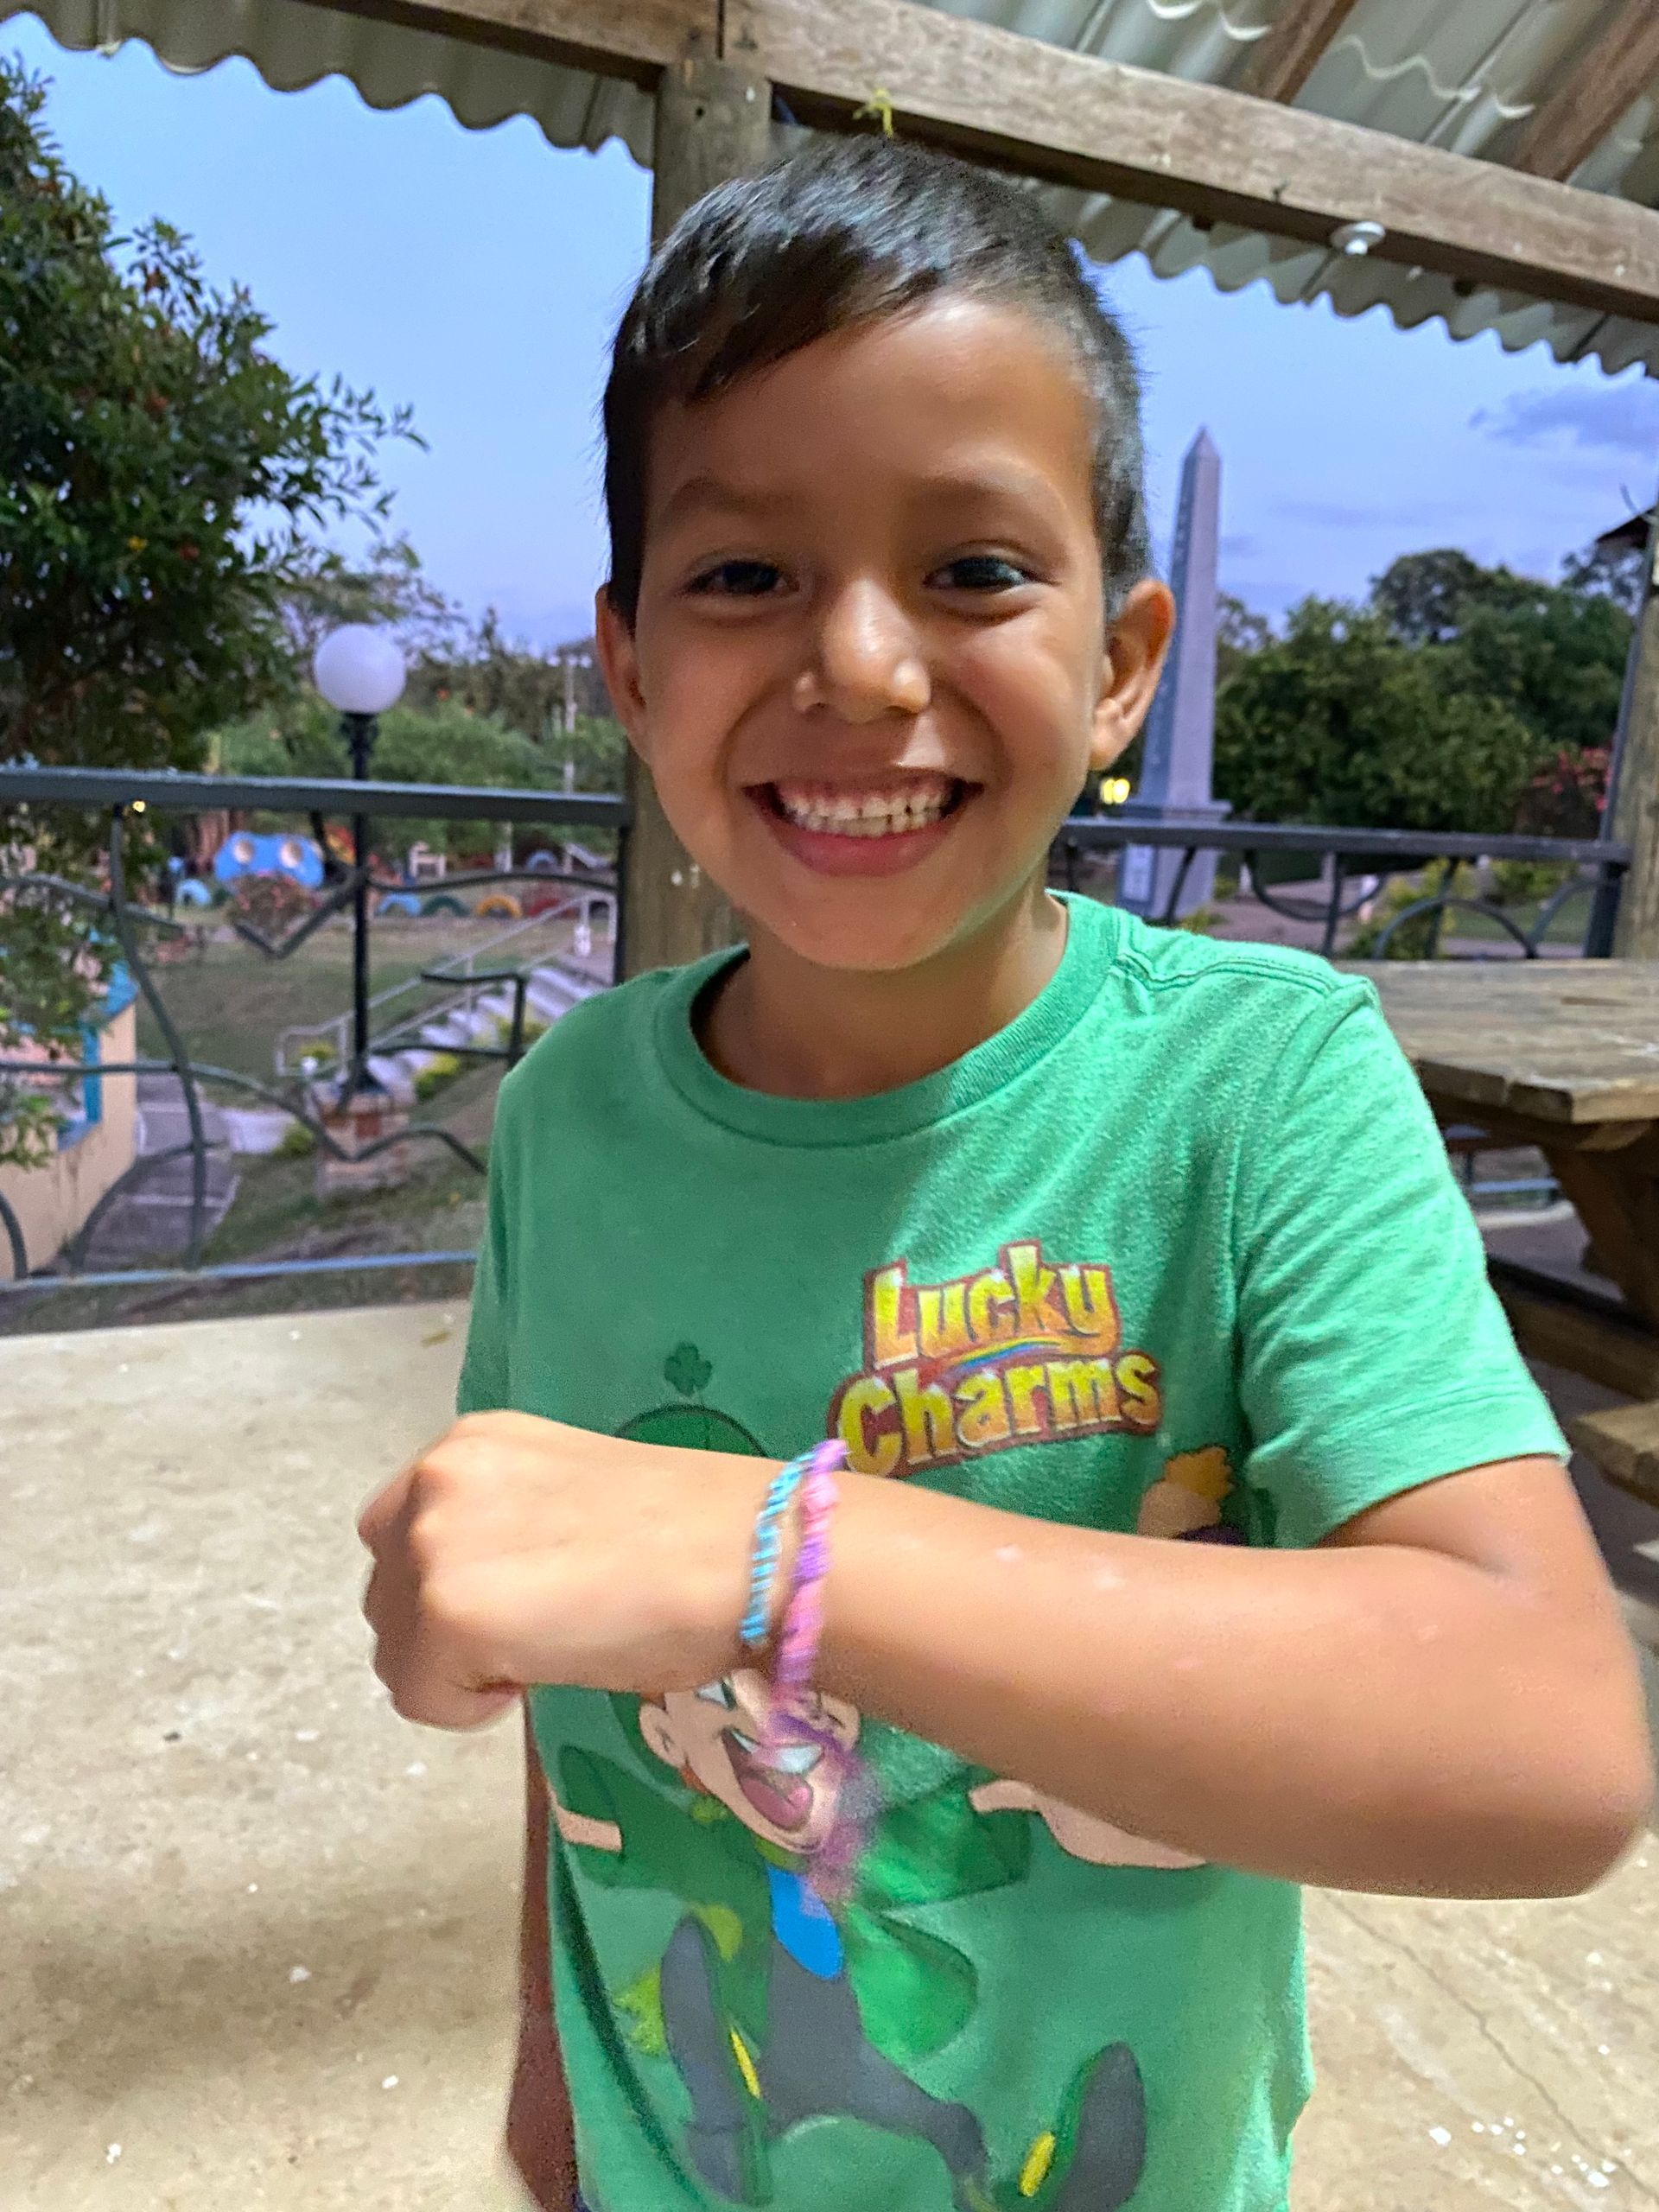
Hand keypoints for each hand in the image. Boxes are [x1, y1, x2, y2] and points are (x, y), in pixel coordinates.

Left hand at [357, 1411, 768, 1728]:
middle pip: (386, 1596)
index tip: (528, 1599)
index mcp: (470, 1441)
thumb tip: (485, 1593)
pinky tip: (540, 1678)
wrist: (747, 1555)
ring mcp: (432, 1545)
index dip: (453, 1583)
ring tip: (547, 1650)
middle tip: (539, 1635)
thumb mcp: (566, 1497)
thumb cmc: (691, 1534)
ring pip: (396, 1653)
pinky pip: (421, 1698)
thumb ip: (504, 1524)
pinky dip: (471, 1709)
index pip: (401, 1533)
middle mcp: (435, 1479)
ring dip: (457, 1672)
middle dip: (443, 1634)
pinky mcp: (446, 1617)